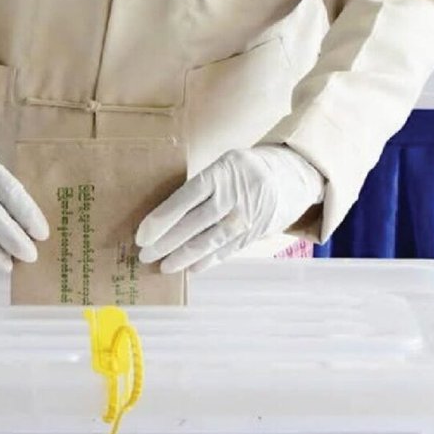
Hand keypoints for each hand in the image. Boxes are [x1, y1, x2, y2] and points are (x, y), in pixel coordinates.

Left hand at [135, 146, 324, 275]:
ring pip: (208, 242)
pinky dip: (206, 262)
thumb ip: (200, 187)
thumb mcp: (224, 164)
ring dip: (183, 257)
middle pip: (193, 224)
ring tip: (164, 266)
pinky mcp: (254, 234)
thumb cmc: (244, 170)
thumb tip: (164, 217)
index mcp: (221, 172)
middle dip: (165, 243)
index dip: (160, 220)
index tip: (141, 236)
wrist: (291, 175)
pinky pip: (225, 251)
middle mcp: (234, 196)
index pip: (184, 199)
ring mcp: (246, 218)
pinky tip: (190, 269)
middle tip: (145, 255)